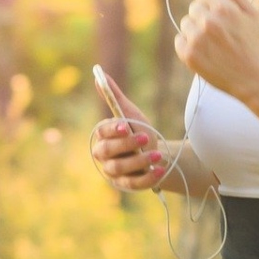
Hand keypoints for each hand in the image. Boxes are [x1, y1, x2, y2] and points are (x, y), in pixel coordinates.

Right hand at [90, 70, 167, 190]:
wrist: (157, 155)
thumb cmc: (140, 132)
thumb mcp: (131, 114)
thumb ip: (114, 97)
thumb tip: (99, 73)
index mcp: (103, 137)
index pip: (102, 133)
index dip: (112, 130)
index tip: (125, 125)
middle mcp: (104, 156)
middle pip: (107, 151)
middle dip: (126, 144)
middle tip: (145, 137)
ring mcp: (114, 172)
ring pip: (120, 168)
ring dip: (139, 161)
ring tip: (157, 155)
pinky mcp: (126, 185)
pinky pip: (133, 184)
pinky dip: (147, 177)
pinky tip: (159, 170)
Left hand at [174, 0, 258, 97]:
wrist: (252, 78)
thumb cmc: (253, 45)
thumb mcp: (251, 14)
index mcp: (224, 8)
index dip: (214, 4)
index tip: (222, 17)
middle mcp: (208, 22)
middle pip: (194, 7)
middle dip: (205, 17)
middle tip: (220, 33)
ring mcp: (196, 39)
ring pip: (186, 23)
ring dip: (196, 30)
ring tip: (213, 44)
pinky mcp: (188, 55)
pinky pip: (179, 40)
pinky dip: (188, 45)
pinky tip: (205, 52)